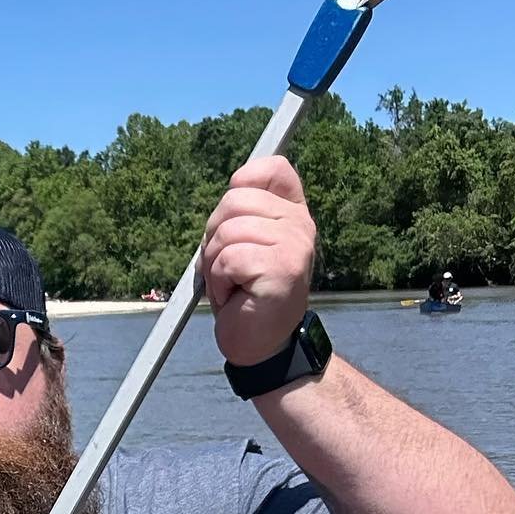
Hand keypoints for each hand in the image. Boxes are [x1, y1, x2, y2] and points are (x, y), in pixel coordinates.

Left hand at [200, 156, 317, 366]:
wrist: (260, 344)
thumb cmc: (245, 295)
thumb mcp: (242, 245)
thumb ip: (240, 215)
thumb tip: (233, 185)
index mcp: (293, 213)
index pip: (273, 169)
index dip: (243, 181)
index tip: (233, 216)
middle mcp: (301, 224)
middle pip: (234, 200)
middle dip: (214, 236)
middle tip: (227, 267)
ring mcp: (295, 245)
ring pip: (227, 230)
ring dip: (215, 264)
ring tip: (232, 284)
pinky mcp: (283, 268)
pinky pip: (229, 258)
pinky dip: (219, 280)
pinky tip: (236, 295)